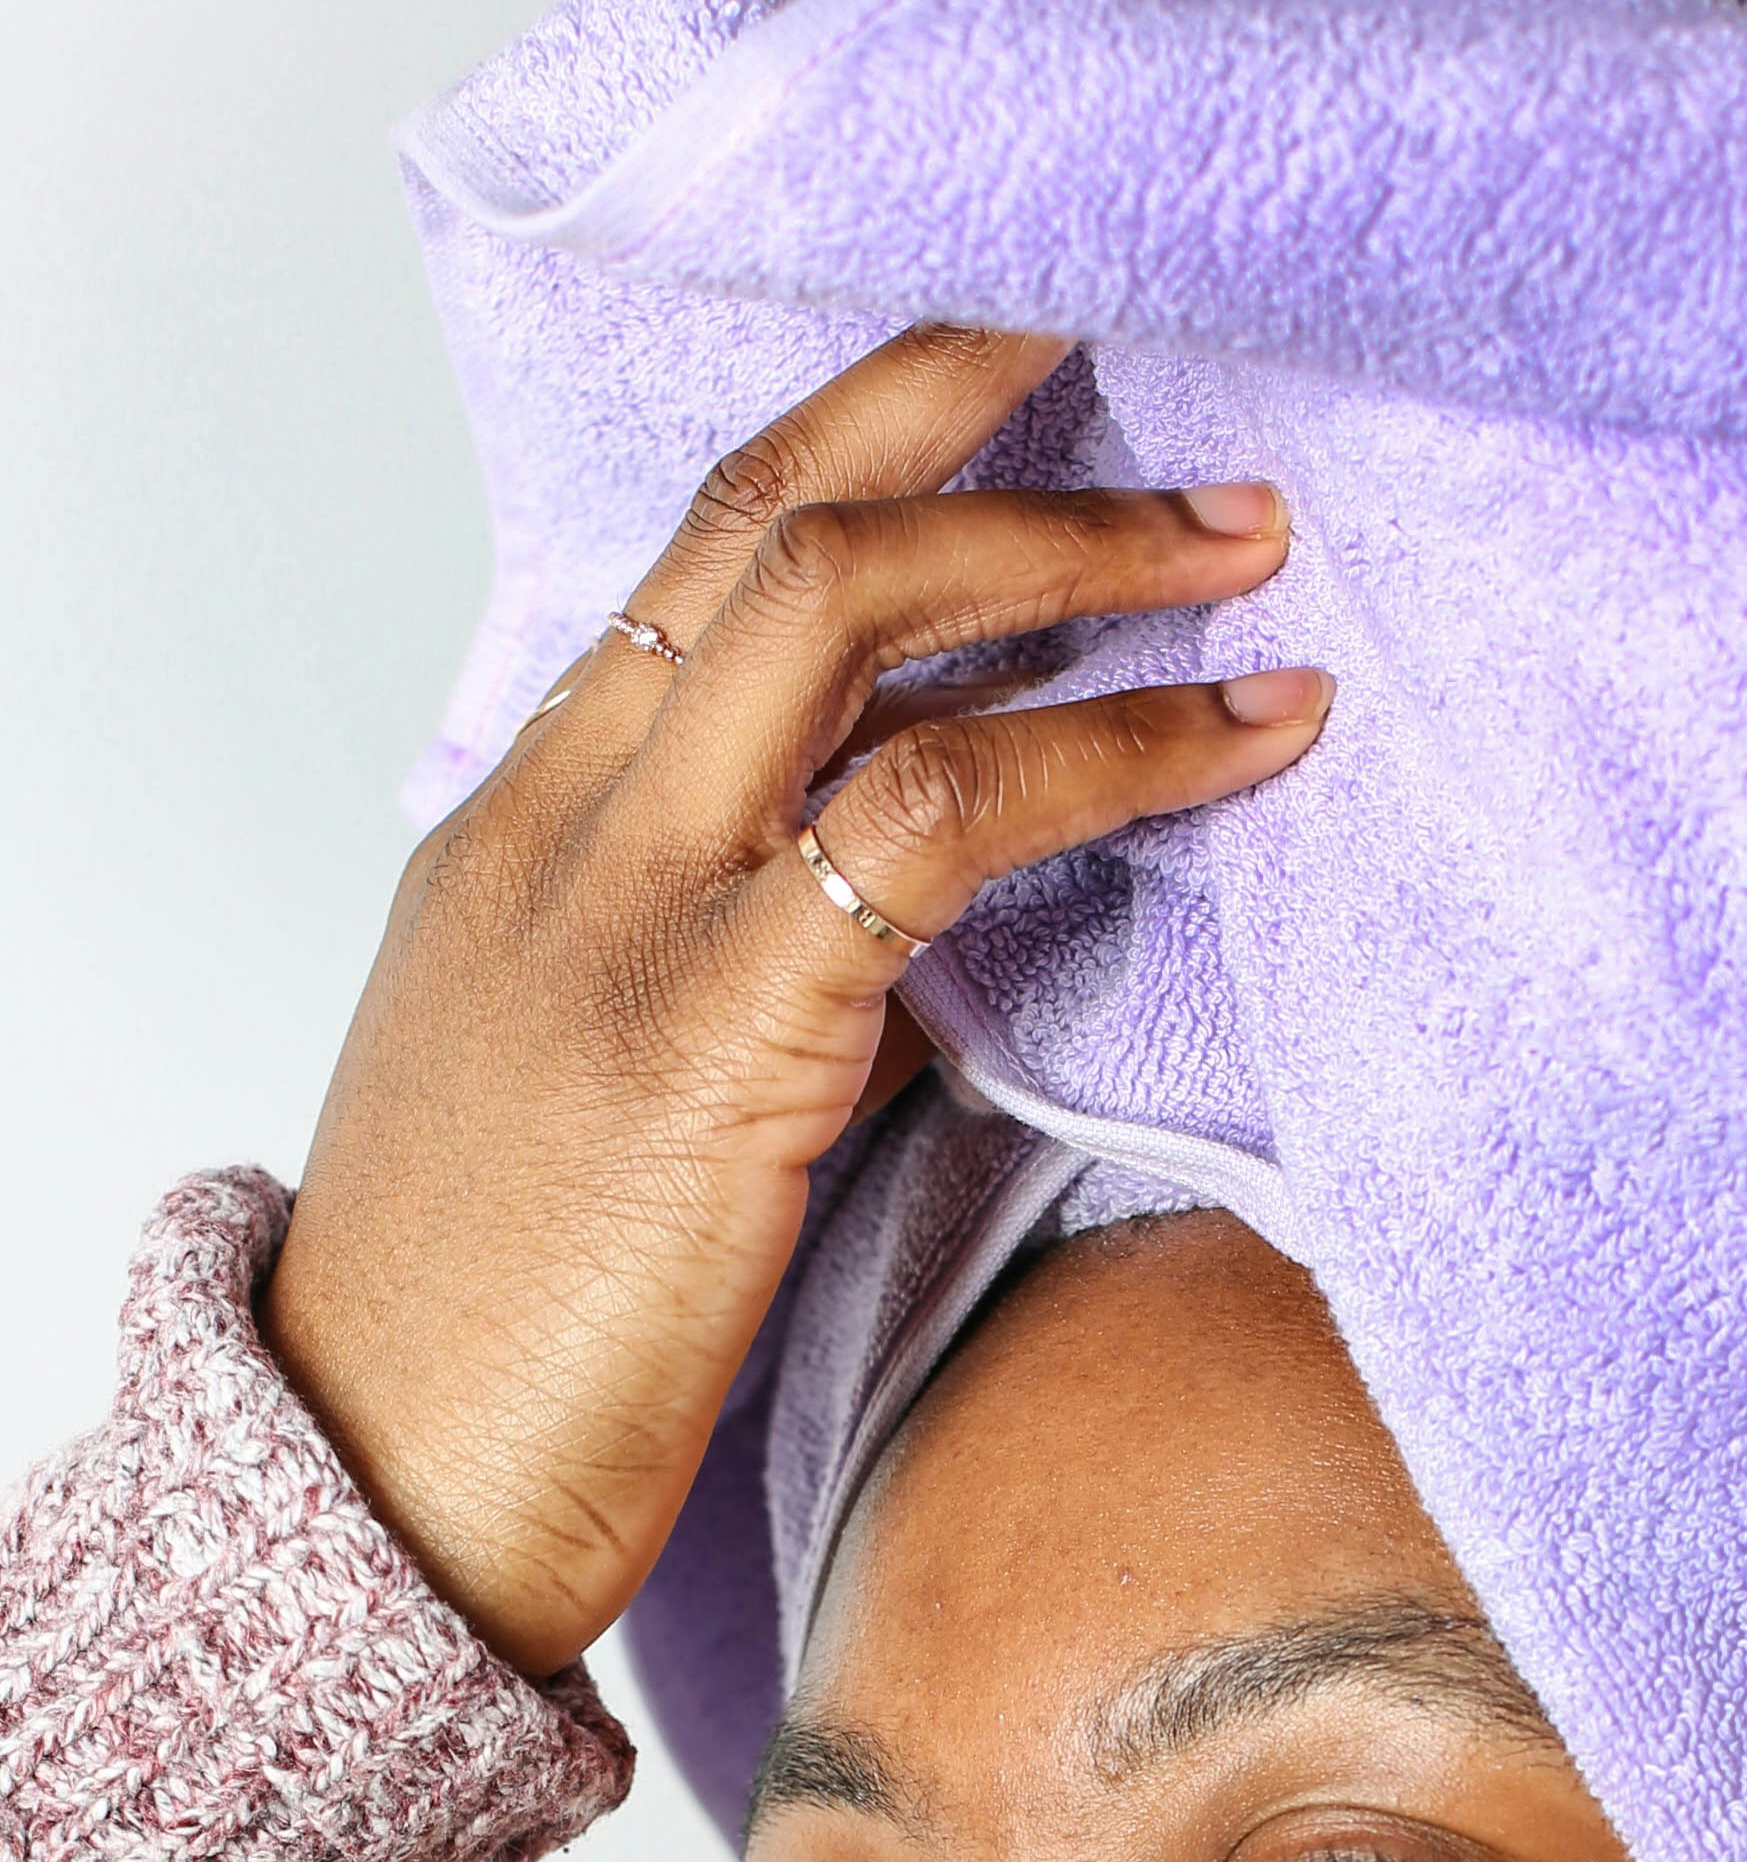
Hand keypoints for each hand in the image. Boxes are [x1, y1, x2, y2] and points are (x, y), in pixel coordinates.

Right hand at [265, 323, 1324, 1676]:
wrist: (384, 1490)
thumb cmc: (507, 1329)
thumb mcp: (603, 1095)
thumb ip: (735, 978)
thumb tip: (910, 941)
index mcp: (529, 819)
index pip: (696, 542)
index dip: (868, 426)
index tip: (1019, 371)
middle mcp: (569, 820)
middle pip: (771, 514)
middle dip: (973, 407)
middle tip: (1160, 381)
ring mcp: (631, 910)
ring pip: (848, 611)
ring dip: (1077, 554)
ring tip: (1247, 547)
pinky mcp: (715, 1030)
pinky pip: (939, 816)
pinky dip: (1118, 751)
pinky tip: (1246, 737)